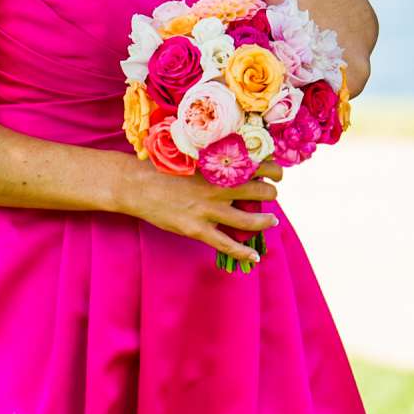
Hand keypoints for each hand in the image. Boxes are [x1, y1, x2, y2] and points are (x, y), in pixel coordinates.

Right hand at [123, 158, 280, 264]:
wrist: (137, 184)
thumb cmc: (164, 168)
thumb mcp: (194, 157)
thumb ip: (215, 164)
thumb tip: (238, 167)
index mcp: (219, 167)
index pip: (259, 166)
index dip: (273, 170)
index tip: (276, 173)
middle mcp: (219, 188)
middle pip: (261, 192)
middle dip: (271, 193)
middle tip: (271, 194)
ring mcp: (209, 210)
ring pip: (250, 219)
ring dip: (265, 221)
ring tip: (271, 221)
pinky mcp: (196, 229)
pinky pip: (226, 244)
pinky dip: (242, 252)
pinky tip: (254, 257)